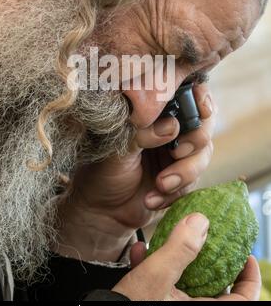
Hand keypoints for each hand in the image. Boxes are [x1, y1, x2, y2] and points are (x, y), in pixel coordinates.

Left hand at [55, 83, 216, 260]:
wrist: (102, 211)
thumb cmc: (103, 171)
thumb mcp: (119, 146)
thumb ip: (144, 133)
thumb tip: (171, 127)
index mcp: (154, 113)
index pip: (187, 94)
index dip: (200, 99)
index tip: (201, 109)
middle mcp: (170, 129)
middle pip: (203, 124)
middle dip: (194, 140)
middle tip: (176, 152)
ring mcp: (178, 153)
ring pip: (203, 154)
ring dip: (184, 171)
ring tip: (160, 184)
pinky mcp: (182, 178)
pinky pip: (193, 182)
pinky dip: (176, 191)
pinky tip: (152, 199)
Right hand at [113, 213, 260, 300]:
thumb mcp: (156, 278)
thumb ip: (179, 248)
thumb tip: (200, 221)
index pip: (243, 299)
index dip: (249, 276)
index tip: (246, 253)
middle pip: (214, 285)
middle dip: (208, 256)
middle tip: (206, 236)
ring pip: (185, 282)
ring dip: (175, 257)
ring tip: (167, 237)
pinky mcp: (153, 304)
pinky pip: (162, 285)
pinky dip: (153, 268)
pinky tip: (138, 251)